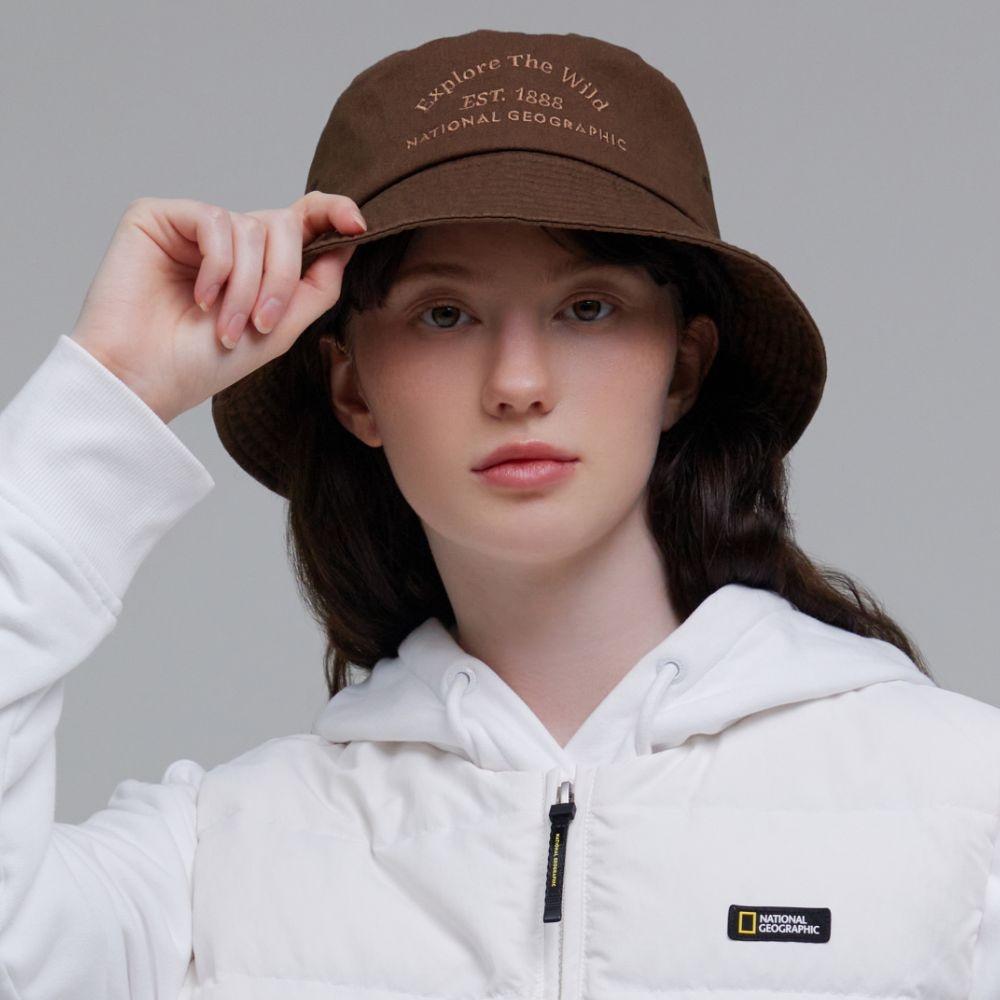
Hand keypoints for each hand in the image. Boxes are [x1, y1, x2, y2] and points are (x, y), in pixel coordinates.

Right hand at [70, 192, 365, 422]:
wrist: (146, 379)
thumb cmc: (205, 363)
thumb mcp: (281, 330)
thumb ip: (317, 287)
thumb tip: (350, 242)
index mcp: (259, 263)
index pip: (302, 222)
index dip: (333, 212)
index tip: (358, 224)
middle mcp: (229, 240)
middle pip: (284, 227)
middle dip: (282, 279)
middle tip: (262, 324)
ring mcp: (194, 227)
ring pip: (250, 228)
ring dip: (246, 286)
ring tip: (225, 327)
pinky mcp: (159, 217)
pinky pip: (214, 220)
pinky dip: (218, 266)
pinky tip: (200, 297)